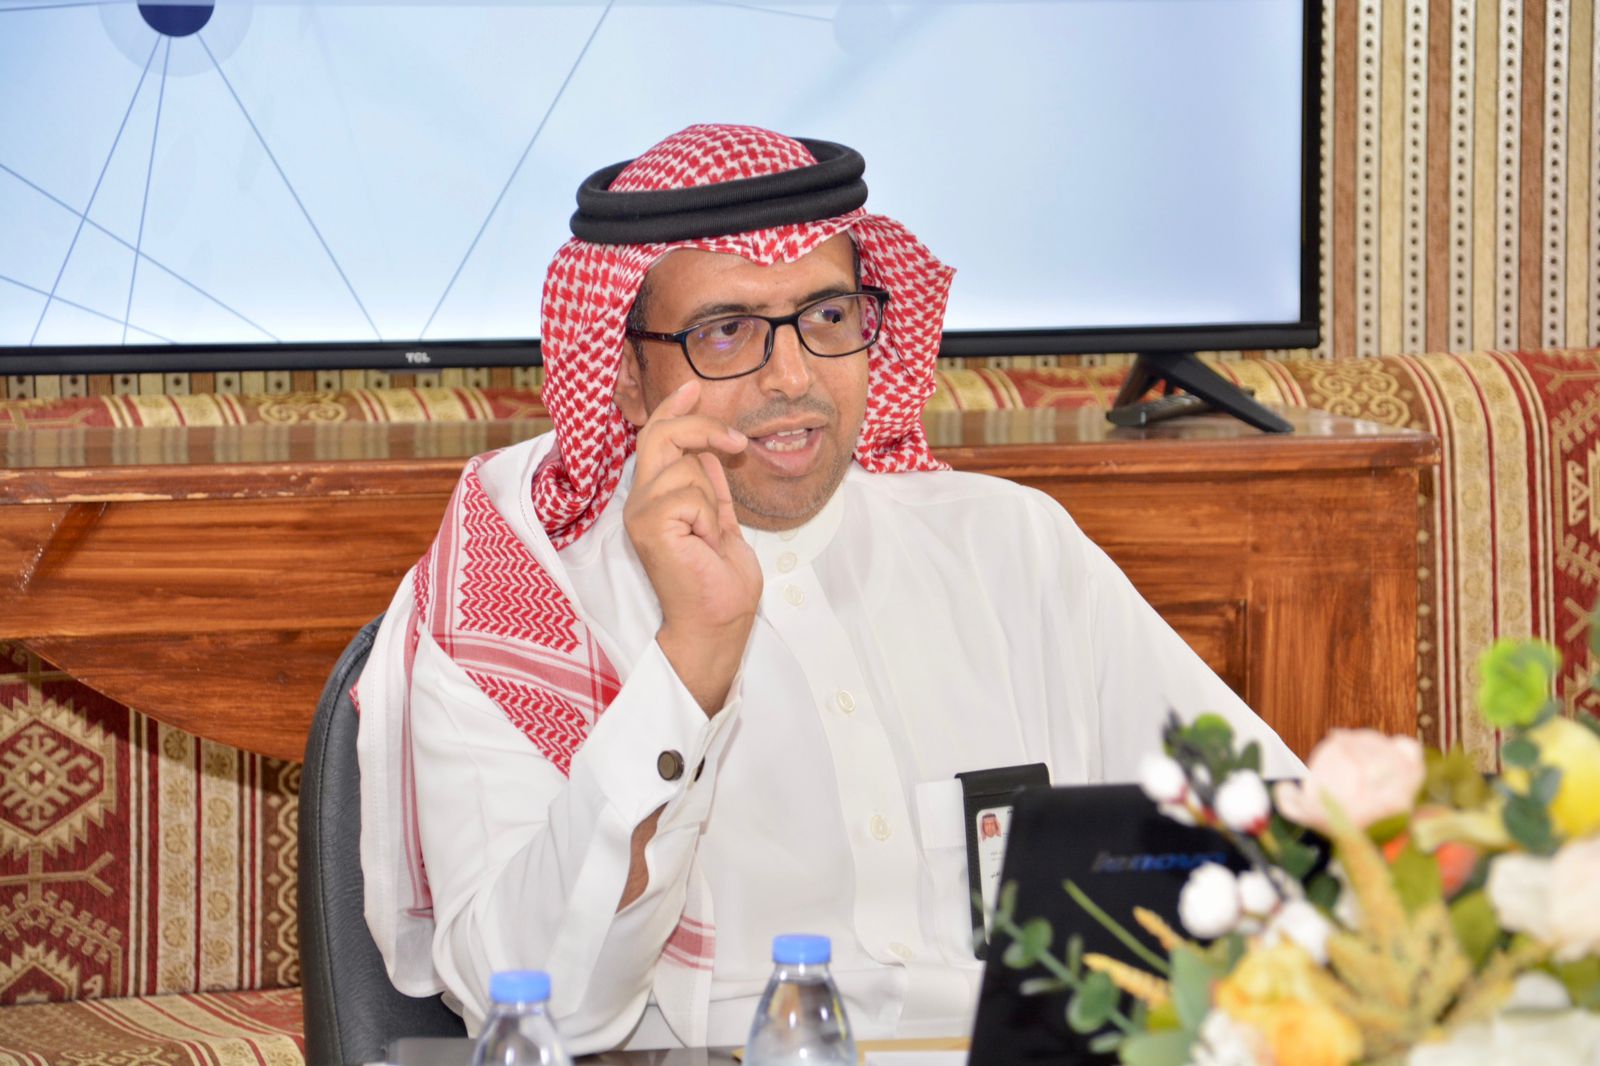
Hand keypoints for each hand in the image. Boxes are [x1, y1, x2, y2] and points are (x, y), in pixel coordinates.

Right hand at [623, 380, 761, 713]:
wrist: (718, 624)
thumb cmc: (719, 585)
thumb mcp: (721, 521)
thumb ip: (710, 486)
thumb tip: (709, 449)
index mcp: (655, 500)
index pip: (656, 440)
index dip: (675, 411)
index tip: (693, 389)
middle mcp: (640, 503)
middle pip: (660, 435)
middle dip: (702, 428)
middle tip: (736, 443)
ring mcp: (641, 513)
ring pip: (683, 466)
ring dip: (711, 498)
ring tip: (709, 535)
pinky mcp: (649, 524)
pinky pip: (689, 493)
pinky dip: (708, 515)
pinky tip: (704, 542)